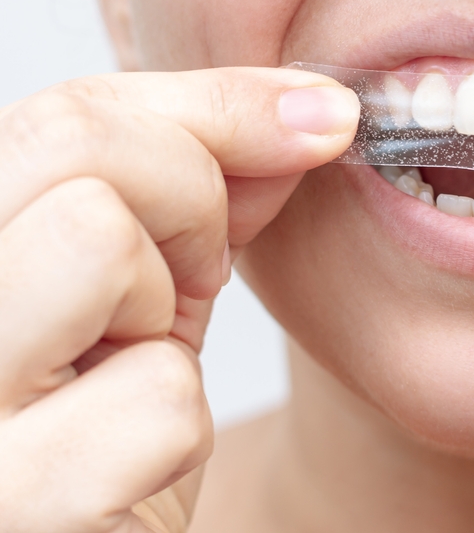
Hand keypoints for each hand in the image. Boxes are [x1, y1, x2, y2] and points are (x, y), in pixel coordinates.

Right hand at [0, 68, 358, 531]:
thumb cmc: (112, 432)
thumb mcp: (145, 298)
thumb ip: (195, 203)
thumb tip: (305, 114)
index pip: (65, 115)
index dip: (216, 104)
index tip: (319, 117)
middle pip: (78, 143)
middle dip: (191, 196)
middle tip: (193, 276)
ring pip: (97, 240)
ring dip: (162, 313)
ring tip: (127, 372)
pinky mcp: (21, 504)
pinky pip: (154, 399)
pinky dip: (176, 431)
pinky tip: (128, 470)